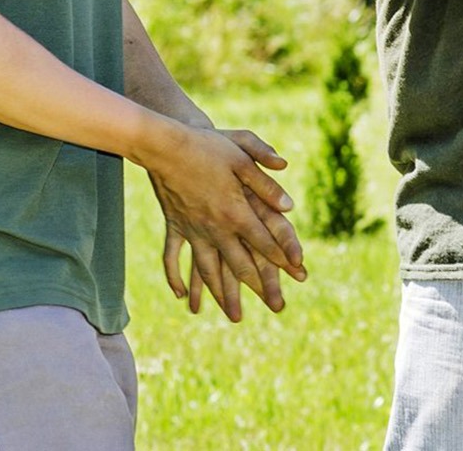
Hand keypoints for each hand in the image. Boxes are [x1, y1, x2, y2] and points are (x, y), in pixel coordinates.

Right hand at [144, 125, 305, 322]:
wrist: (165, 146)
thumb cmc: (208, 147)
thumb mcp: (243, 158)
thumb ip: (266, 184)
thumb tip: (289, 206)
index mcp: (235, 211)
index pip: (264, 241)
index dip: (283, 257)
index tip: (298, 274)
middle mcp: (214, 227)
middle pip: (240, 264)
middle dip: (261, 287)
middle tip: (277, 308)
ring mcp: (192, 230)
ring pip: (209, 270)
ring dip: (223, 295)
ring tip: (234, 316)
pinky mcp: (175, 225)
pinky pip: (175, 258)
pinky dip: (178, 278)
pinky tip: (182, 295)